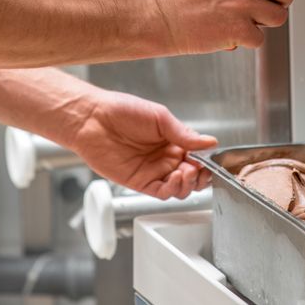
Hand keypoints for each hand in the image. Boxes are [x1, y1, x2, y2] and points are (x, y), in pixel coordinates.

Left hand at [70, 90, 216, 198]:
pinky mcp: (140, 182)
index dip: (206, 160)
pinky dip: (173, 190)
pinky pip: (162, 193)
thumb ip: (184, 133)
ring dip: (189, 184)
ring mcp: (153, 171)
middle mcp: (165, 157)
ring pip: (180, 188)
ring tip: (187, 172)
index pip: (198, 156)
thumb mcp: (160, 117)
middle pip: (192, 176)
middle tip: (200, 169)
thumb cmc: (122, 111)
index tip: (210, 159)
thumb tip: (209, 142)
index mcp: (173, 140)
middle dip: (201, 176)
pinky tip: (174, 179)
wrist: (93, 119)